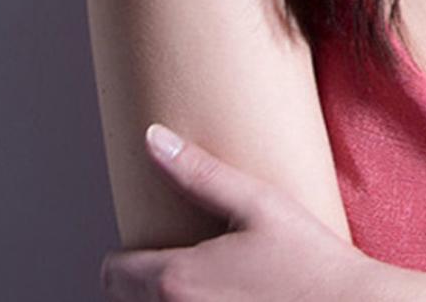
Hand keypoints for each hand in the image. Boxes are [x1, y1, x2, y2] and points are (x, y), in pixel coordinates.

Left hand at [100, 125, 402, 301]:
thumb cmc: (312, 261)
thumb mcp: (259, 203)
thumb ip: (199, 173)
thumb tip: (154, 139)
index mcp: (177, 278)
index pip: (114, 272)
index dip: (123, 256)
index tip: (142, 247)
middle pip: (126, 300)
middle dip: (140, 282)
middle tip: (176, 262)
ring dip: (165, 299)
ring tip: (202, 282)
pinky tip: (223, 297)